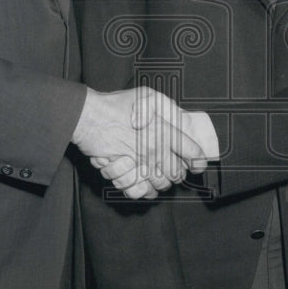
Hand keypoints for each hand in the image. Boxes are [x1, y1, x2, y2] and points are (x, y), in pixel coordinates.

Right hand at [73, 87, 204, 198]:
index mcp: (163, 131)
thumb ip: (169, 107)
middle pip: (177, 173)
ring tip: (161, 175)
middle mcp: (153, 150)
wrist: (88, 117)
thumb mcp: (148, 97)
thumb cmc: (116, 105)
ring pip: (161, 184)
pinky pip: (140, 192)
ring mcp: (138, 164)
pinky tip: (146, 185)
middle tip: (176, 168)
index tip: (199, 163)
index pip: (191, 152)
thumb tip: (184, 118)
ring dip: (163, 182)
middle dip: (179, 172)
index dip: (199, 160)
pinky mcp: (123, 174)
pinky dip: (145, 191)